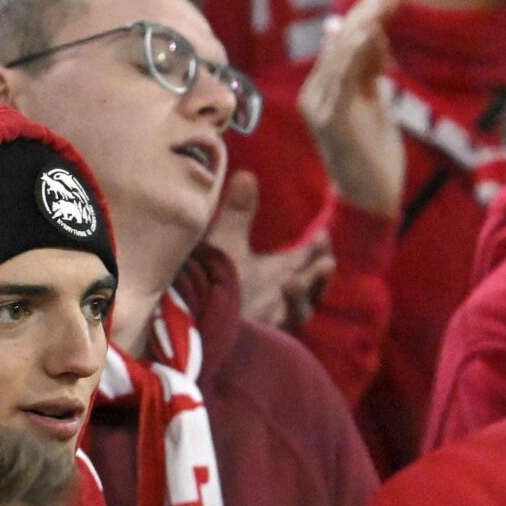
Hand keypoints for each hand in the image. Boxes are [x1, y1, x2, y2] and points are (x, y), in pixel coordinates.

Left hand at [205, 171, 332, 328]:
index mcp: (271, 274)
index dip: (317, 247)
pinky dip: (296, 302)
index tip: (324, 230)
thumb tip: (246, 174)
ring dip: (316, 282)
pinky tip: (290, 284)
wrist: (181, 321)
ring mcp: (274, 314)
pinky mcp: (268, 331)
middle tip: (324, 243)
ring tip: (324, 264)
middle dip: (322, 262)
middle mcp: (277, 295)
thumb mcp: (224, 243)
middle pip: (313, 280)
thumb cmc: (204, 281)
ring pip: (308, 301)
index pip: (304, 260)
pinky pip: (292, 320)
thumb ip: (237, 212)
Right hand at [299, 0, 405, 218]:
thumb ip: (367, 70)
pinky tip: (371, 32)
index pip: (341, 43)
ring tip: (385, 1)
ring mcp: (320, 108)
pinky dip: (356, 53)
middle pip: (340, 43)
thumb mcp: (371, 103)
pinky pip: (344, 80)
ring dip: (365, 24)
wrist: (369, 200)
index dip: (363, 16)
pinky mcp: (333, 121)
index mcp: (321, 89)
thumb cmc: (372, 153)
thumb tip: (368, 31)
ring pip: (341, 55)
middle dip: (366, 13)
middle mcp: (314, 95)